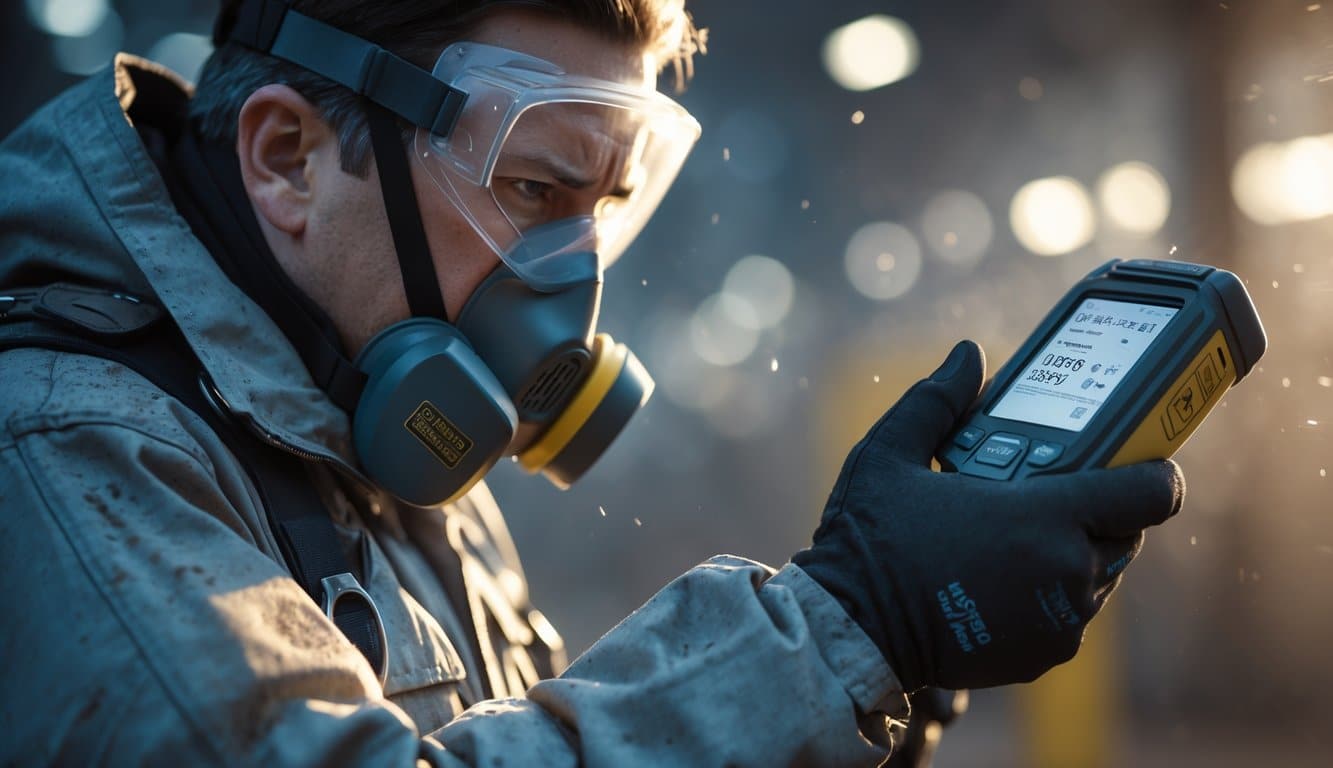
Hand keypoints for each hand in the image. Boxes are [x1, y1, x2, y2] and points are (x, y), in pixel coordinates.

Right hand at [793, 341, 1183, 690]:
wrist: (854, 630)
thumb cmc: (871, 539)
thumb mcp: (890, 453)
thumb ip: (936, 399)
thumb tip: (969, 354)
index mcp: (1044, 516)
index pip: (1149, 493)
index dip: (1154, 472)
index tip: (1139, 460)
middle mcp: (1066, 571)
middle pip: (1126, 532)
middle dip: (1101, 510)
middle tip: (1053, 491)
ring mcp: (1060, 620)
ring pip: (1100, 574)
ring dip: (1075, 552)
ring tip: (1019, 535)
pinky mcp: (1046, 655)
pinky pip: (1072, 614)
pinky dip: (1052, 594)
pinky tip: (1005, 576)